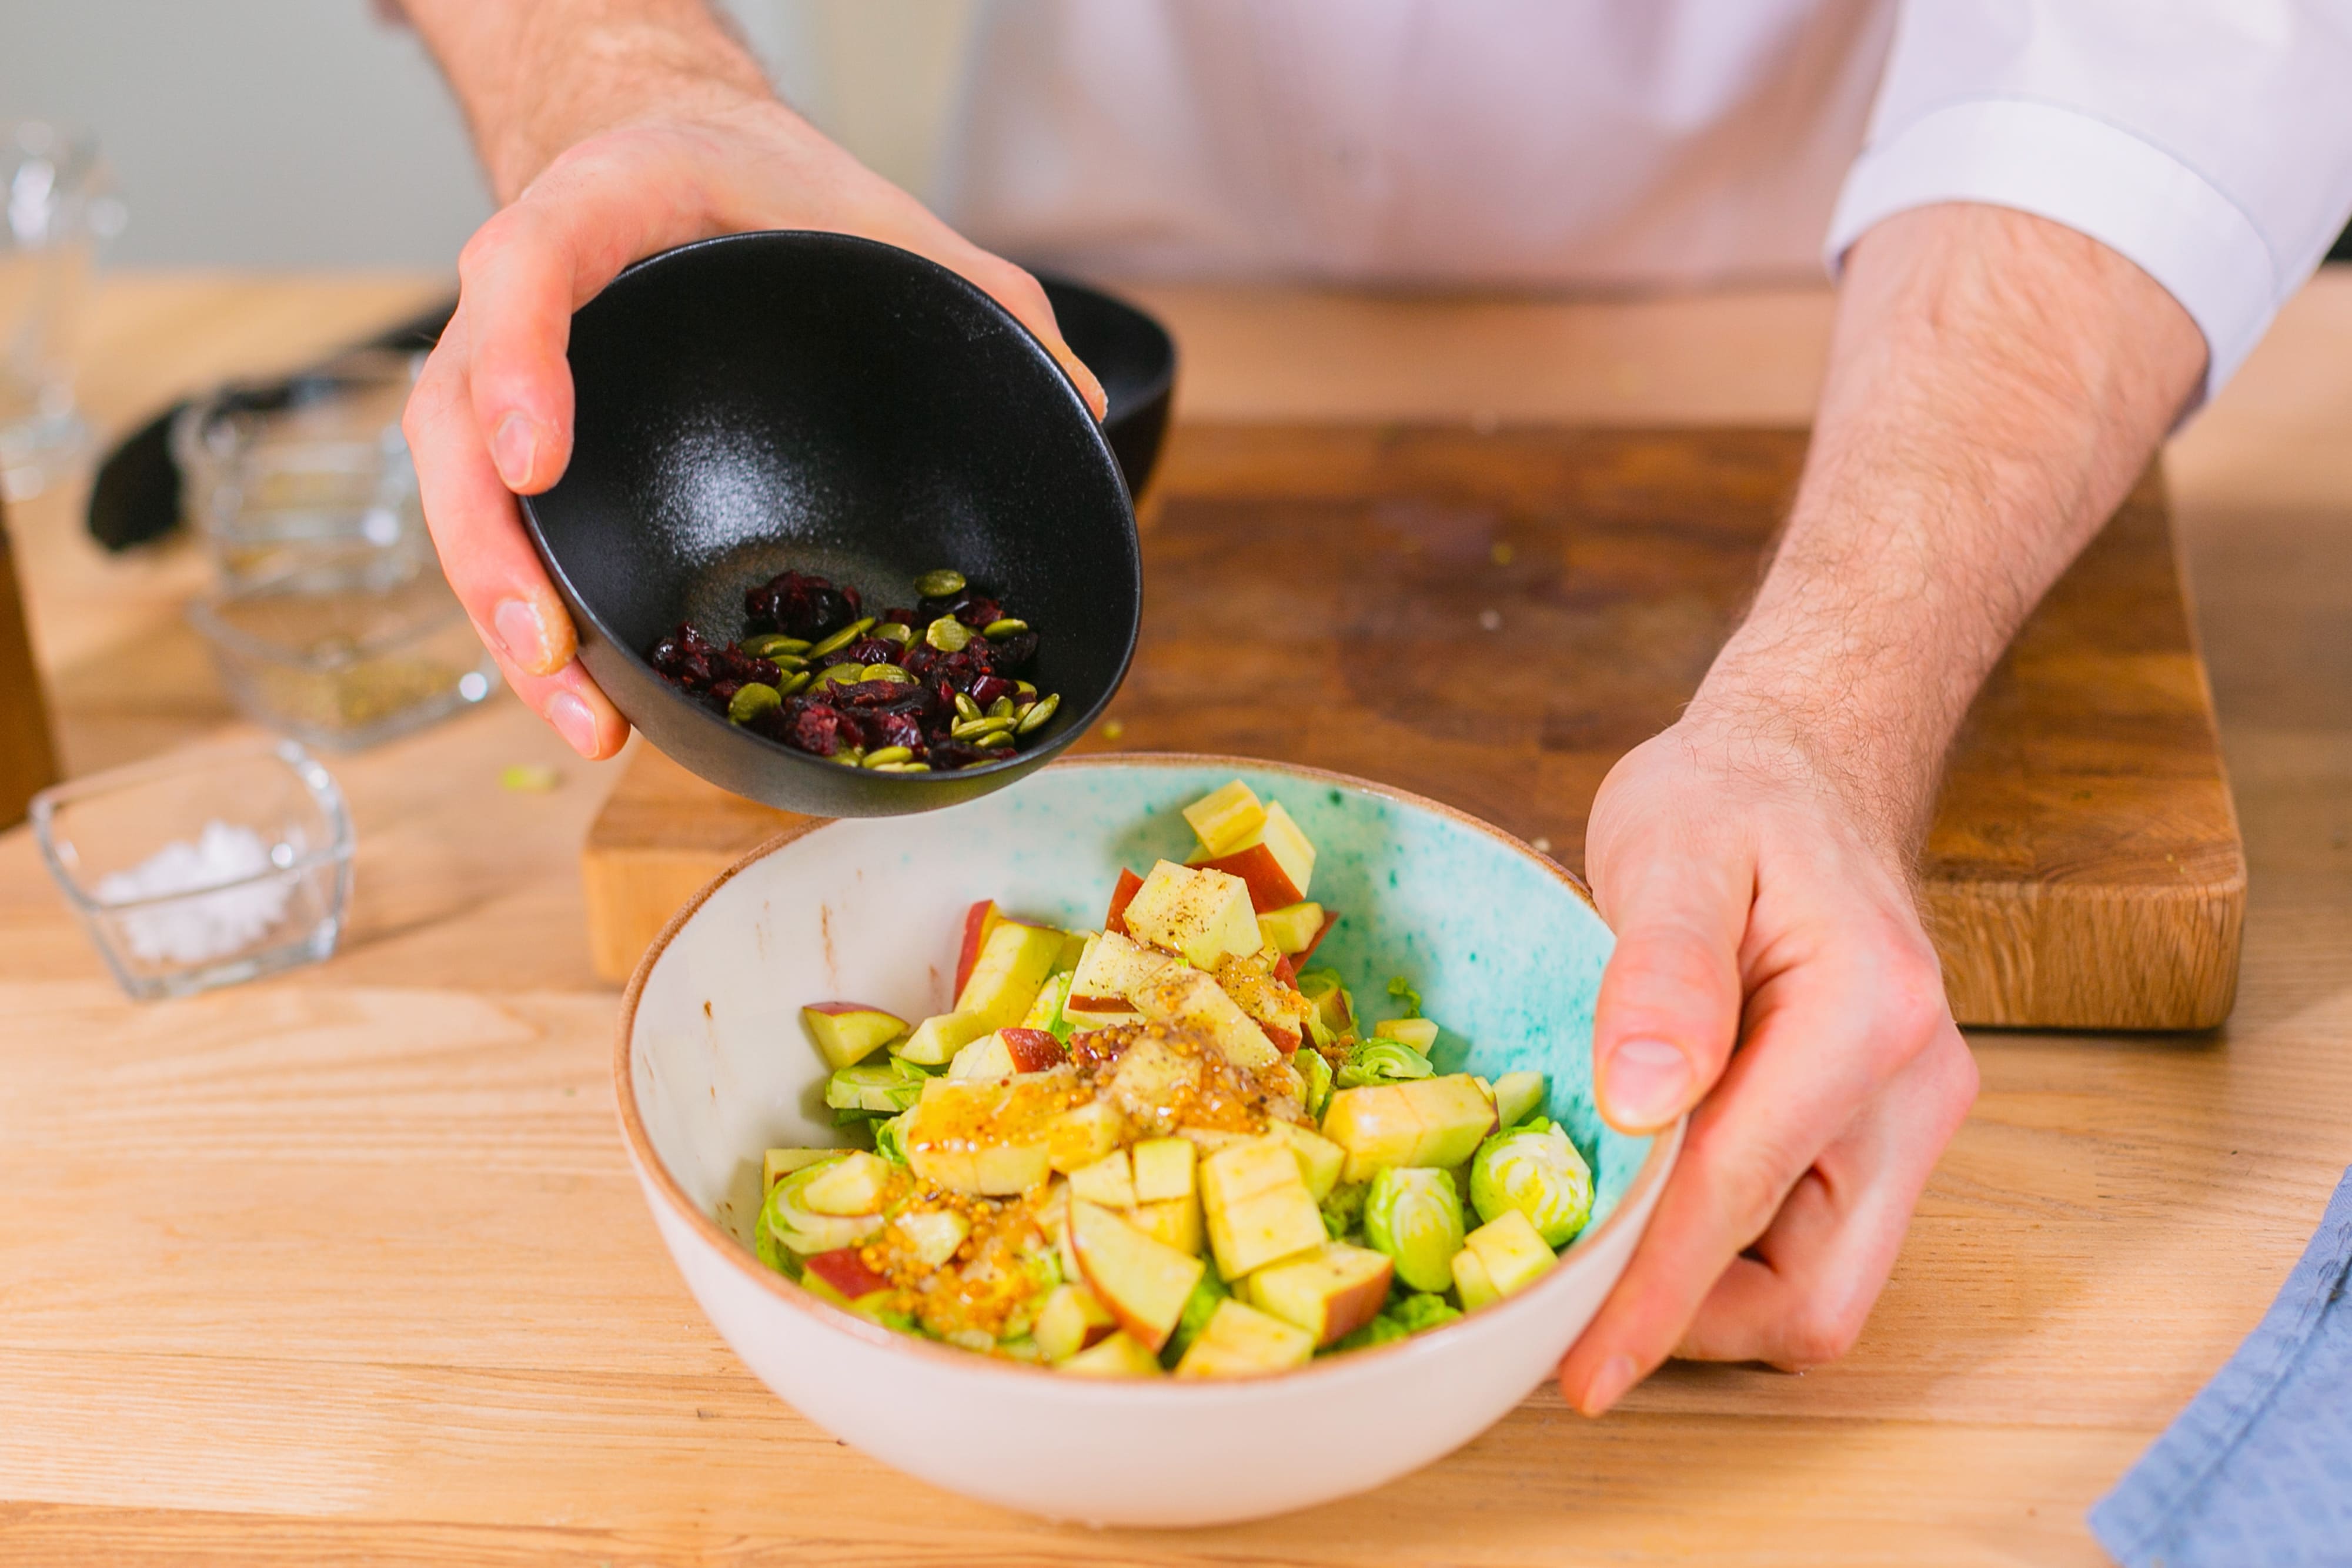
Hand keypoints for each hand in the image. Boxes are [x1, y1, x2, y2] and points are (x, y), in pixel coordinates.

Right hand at [402, 92, 1104, 758]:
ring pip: (458, 493)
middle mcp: (529, 289)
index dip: (520, 362)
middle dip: (491, 544)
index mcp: (607, 204)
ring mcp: (505, 370)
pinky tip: (586, 697)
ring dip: (503, 613)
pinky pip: (497, 527)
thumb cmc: (769, 191)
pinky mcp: (517, 439)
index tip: (537, 462)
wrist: (682, 156)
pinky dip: (531, 616)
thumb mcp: (880, 214)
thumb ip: (982, 296)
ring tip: (579, 714)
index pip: (529, 262)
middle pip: (455, 416)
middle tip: (548, 647)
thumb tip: (1085, 403)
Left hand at [1555, 713, 1977, 1410]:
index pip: (1741, 1197)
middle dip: (1690, 1319)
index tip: (1578, 1374)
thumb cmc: (1728, 799)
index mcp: (1867, 1017)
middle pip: (1814, 1294)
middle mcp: (1914, 1091)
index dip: (1651, 1296)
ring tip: (1603, 1228)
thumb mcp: (1670, 847)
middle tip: (1571, 1295)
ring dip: (1706, 1290)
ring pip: (1817, 1287)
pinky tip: (1651, 1193)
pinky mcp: (1879, 1138)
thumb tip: (1640, 1103)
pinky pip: (1808, 1244)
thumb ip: (1662, 971)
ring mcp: (1908, 1124)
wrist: (1800, 769)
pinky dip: (1726, 1251)